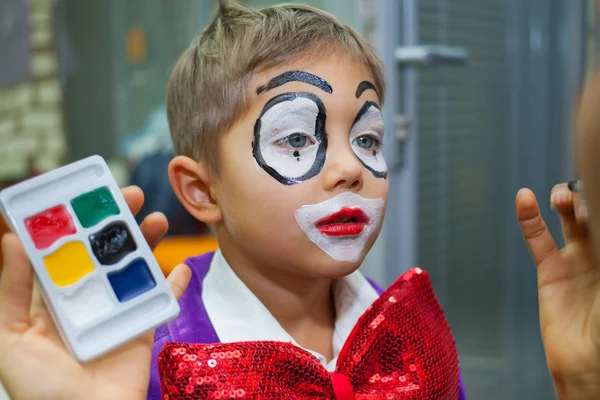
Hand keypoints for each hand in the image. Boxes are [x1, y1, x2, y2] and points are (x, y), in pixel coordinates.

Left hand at [0, 186, 191, 399]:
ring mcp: (116, 314)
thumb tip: (12, 240)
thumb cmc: (40, 389)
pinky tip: (182, 267)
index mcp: (51, 301)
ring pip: (134, 270)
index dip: (75, 222)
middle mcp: (85, 301)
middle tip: (130, 196)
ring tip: (158, 220)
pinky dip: (175, 285)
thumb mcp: (11, 340)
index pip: (64, 252)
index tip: (86, 196)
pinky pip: (162, 302)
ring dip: (147, 243)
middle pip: (103, 253)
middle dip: (117, 223)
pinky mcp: (142, 329)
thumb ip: (11, 291)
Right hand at [517, 184, 599, 398]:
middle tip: (586, 191)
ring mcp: (577, 259)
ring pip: (570, 220)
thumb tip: (591, 221)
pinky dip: (529, 218)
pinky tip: (524, 198)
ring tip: (563, 196)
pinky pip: (538, 238)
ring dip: (566, 203)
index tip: (597, 183)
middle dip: (589, 198)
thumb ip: (597, 252)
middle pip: (594, 213)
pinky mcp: (551, 269)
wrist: (587, 361)